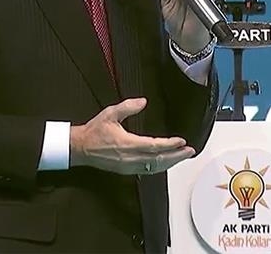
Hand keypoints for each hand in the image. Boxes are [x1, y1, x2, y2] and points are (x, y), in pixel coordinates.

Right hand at [70, 97, 195, 174]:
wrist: (80, 147)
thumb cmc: (94, 131)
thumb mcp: (110, 113)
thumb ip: (128, 106)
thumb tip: (143, 101)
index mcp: (127, 144)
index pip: (154, 146)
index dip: (170, 145)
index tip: (181, 141)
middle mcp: (129, 158)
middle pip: (158, 160)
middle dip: (176, 156)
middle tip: (190, 151)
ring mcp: (128, 166)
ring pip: (154, 167)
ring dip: (170, 163)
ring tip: (182, 157)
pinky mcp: (126, 170)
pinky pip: (147, 170)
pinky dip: (160, 167)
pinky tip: (167, 163)